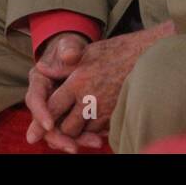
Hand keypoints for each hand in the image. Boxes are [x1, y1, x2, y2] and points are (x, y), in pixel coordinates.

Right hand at [24, 31, 94, 151]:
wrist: (77, 56)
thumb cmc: (71, 49)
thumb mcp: (69, 45)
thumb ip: (69, 49)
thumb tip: (68, 55)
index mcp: (39, 81)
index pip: (34, 99)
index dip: (40, 113)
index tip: (50, 124)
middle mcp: (44, 99)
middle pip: (44, 123)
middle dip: (58, 137)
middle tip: (73, 147)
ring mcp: (55, 110)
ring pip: (60, 131)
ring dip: (75, 140)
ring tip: (95, 143)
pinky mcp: (68, 116)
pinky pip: (73, 131)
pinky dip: (86, 136)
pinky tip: (101, 138)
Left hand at [36, 19, 177, 151]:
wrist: (146, 56)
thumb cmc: (115, 51)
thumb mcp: (86, 52)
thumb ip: (62, 65)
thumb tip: (40, 67)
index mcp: (77, 82)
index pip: (53, 108)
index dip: (43, 120)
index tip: (39, 127)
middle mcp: (90, 99)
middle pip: (67, 127)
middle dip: (61, 128)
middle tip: (57, 125)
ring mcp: (105, 110)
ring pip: (84, 132)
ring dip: (78, 131)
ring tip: (74, 124)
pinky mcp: (118, 115)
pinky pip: (100, 132)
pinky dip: (94, 130)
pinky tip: (92, 122)